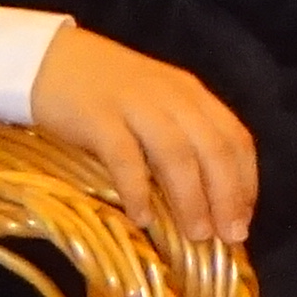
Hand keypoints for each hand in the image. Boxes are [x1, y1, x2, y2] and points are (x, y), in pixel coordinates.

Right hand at [29, 25, 257, 241]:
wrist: (50, 59)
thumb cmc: (108, 91)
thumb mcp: (158, 104)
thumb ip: (183, 137)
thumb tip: (207, 198)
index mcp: (192, 94)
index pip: (235, 137)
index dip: (246, 180)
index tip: (245, 218)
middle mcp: (172, 97)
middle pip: (212, 149)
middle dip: (227, 196)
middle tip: (231, 237)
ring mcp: (135, 105)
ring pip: (176, 154)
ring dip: (191, 198)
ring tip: (197, 235)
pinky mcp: (98, 117)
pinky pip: (125, 157)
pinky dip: (137, 189)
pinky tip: (142, 218)